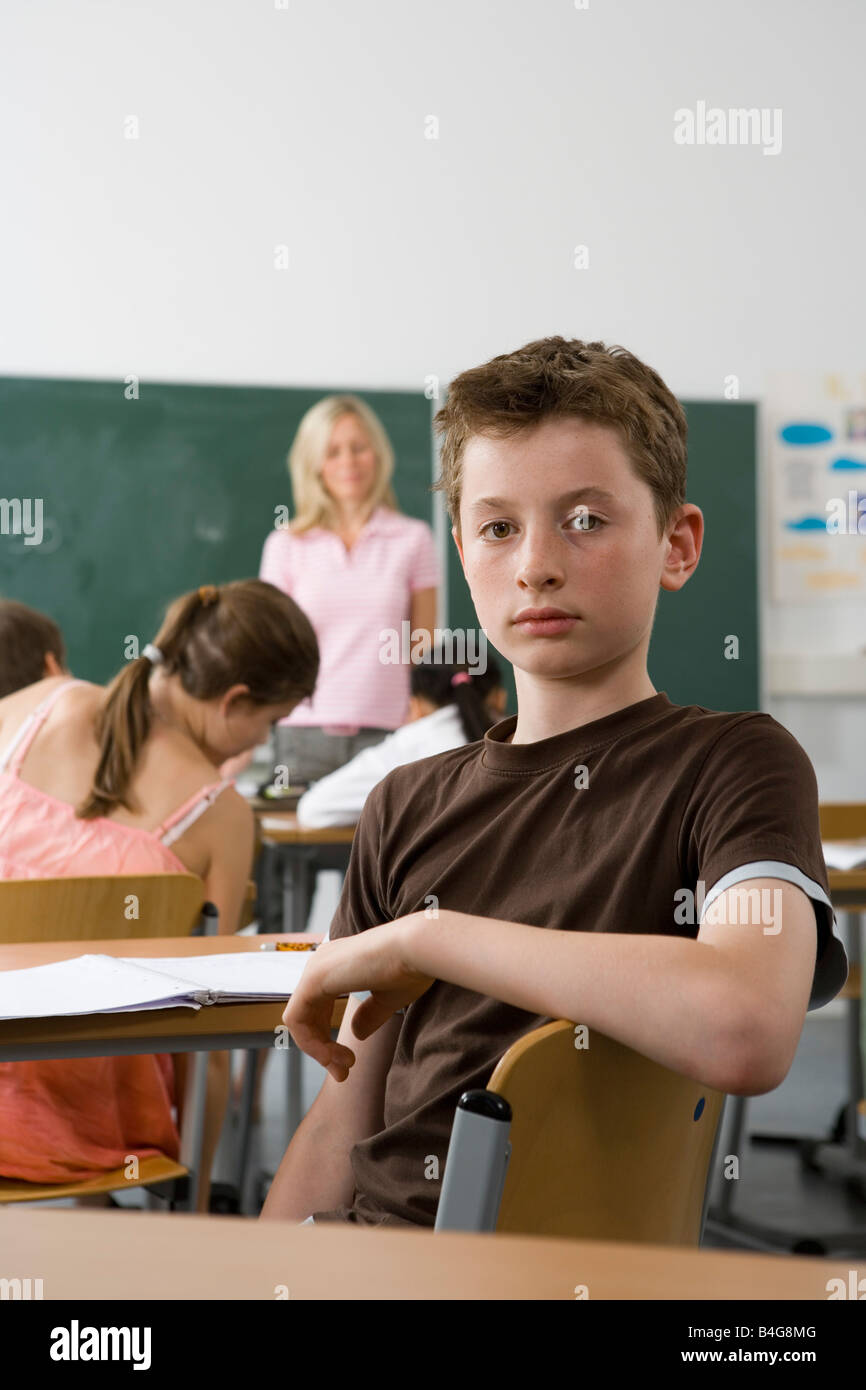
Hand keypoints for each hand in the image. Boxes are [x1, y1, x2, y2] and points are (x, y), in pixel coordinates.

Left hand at [281, 914, 434, 1081]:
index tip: (349, 1065)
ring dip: (318, 1050)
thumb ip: (370, 1015)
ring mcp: (316, 969)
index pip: (320, 1008)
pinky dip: (311, 1043)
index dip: (329, 1040)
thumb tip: (356, 1033)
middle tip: (343, 1074)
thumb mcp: (389, 999)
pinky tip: (332, 1057)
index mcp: (339, 964)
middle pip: (308, 1016)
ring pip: (299, 1020)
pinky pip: (296, 1019)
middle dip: (323, 1050)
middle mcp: (323, 963)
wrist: (418, 949)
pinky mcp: (313, 978)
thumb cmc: (412, 967)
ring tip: (343, 1067)